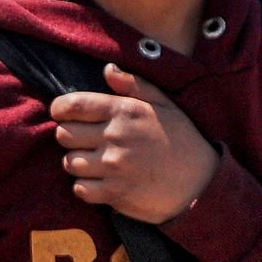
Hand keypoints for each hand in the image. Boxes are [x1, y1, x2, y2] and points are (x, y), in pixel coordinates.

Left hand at [50, 64, 219, 223]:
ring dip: (77, 163)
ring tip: (94, 162)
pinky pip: (80, 189)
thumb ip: (134, 85)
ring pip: (69, 163)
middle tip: (84, 141)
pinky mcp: (114, 193)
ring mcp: (114, 166)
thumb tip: (107, 69)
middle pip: (64, 135)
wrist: (201, 183)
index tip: (62, 114)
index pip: (73, 105)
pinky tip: (99, 181)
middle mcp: (115, 137)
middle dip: (69, 137)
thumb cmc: (181, 139)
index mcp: (124, 111)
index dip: (60, 109)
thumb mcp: (164, 105)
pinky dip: (85, 187)